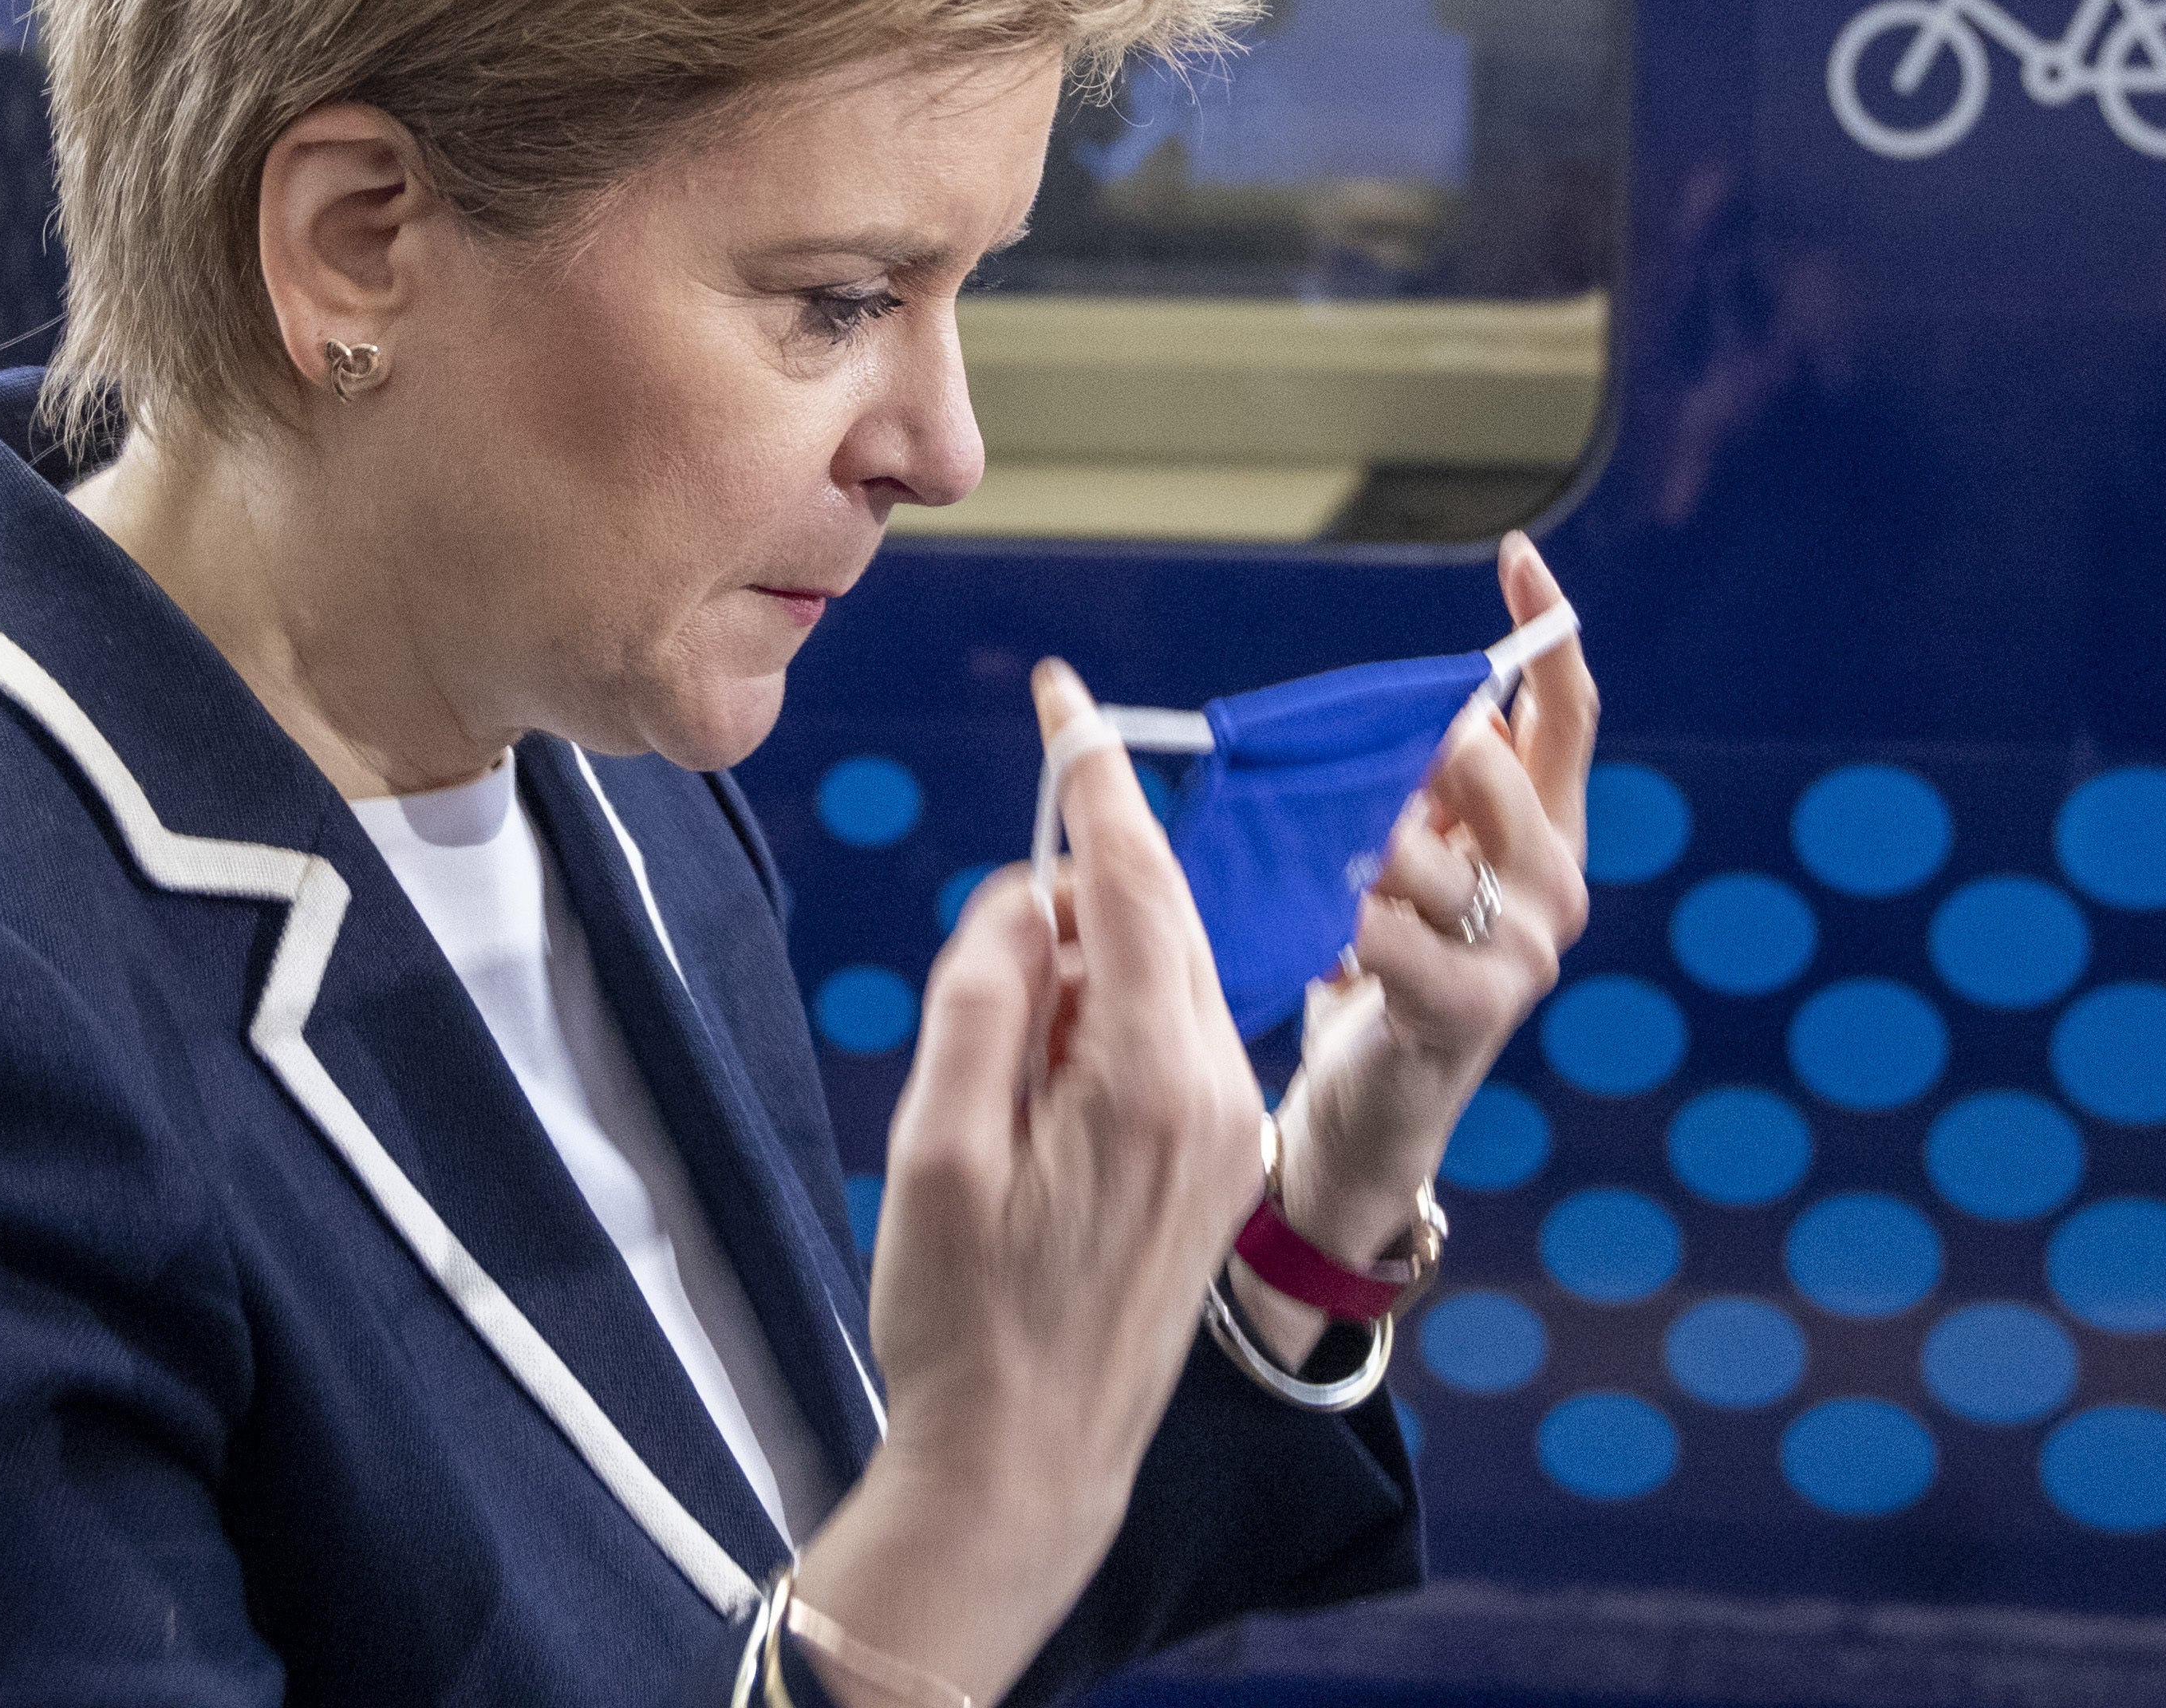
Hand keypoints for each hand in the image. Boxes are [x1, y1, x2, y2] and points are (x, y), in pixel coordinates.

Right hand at [793, 660, 1261, 1706]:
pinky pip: (1175, 1033)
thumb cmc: (963, 1322)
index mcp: (1147, 1076)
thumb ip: (982, 996)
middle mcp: (1216, 1089)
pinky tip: (1045, 1083)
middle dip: (1078, 880)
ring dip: (1088, 962)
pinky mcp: (1222, 1158)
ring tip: (999, 1064)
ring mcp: (1229, 1126)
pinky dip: (1113, 1015)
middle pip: (1156, 916)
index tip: (1064, 694)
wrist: (1028, 1471)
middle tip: (988, 943)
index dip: (1092, 772)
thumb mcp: (935, 1148)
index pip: (1128, 876)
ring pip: (1167, 973)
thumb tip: (1025, 898)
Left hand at [1248, 533, 1594, 1354]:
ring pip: (1417, 842)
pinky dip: (1337, 929)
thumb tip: (1424, 704)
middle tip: (1346, 805)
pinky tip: (1324, 954)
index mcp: (1546, 835)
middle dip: (1401, 763)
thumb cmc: (1375, 969)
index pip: (1568, 715)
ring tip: (1324, 894)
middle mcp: (1556, 884)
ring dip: (1347, 855)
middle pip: (1484, 759)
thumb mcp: (1408, 858)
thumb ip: (1425, 787)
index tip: (1519, 563)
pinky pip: (1385, 928)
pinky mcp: (1472, 1007)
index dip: (1549, 633)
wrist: (1369, 1114)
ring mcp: (1525, 951)